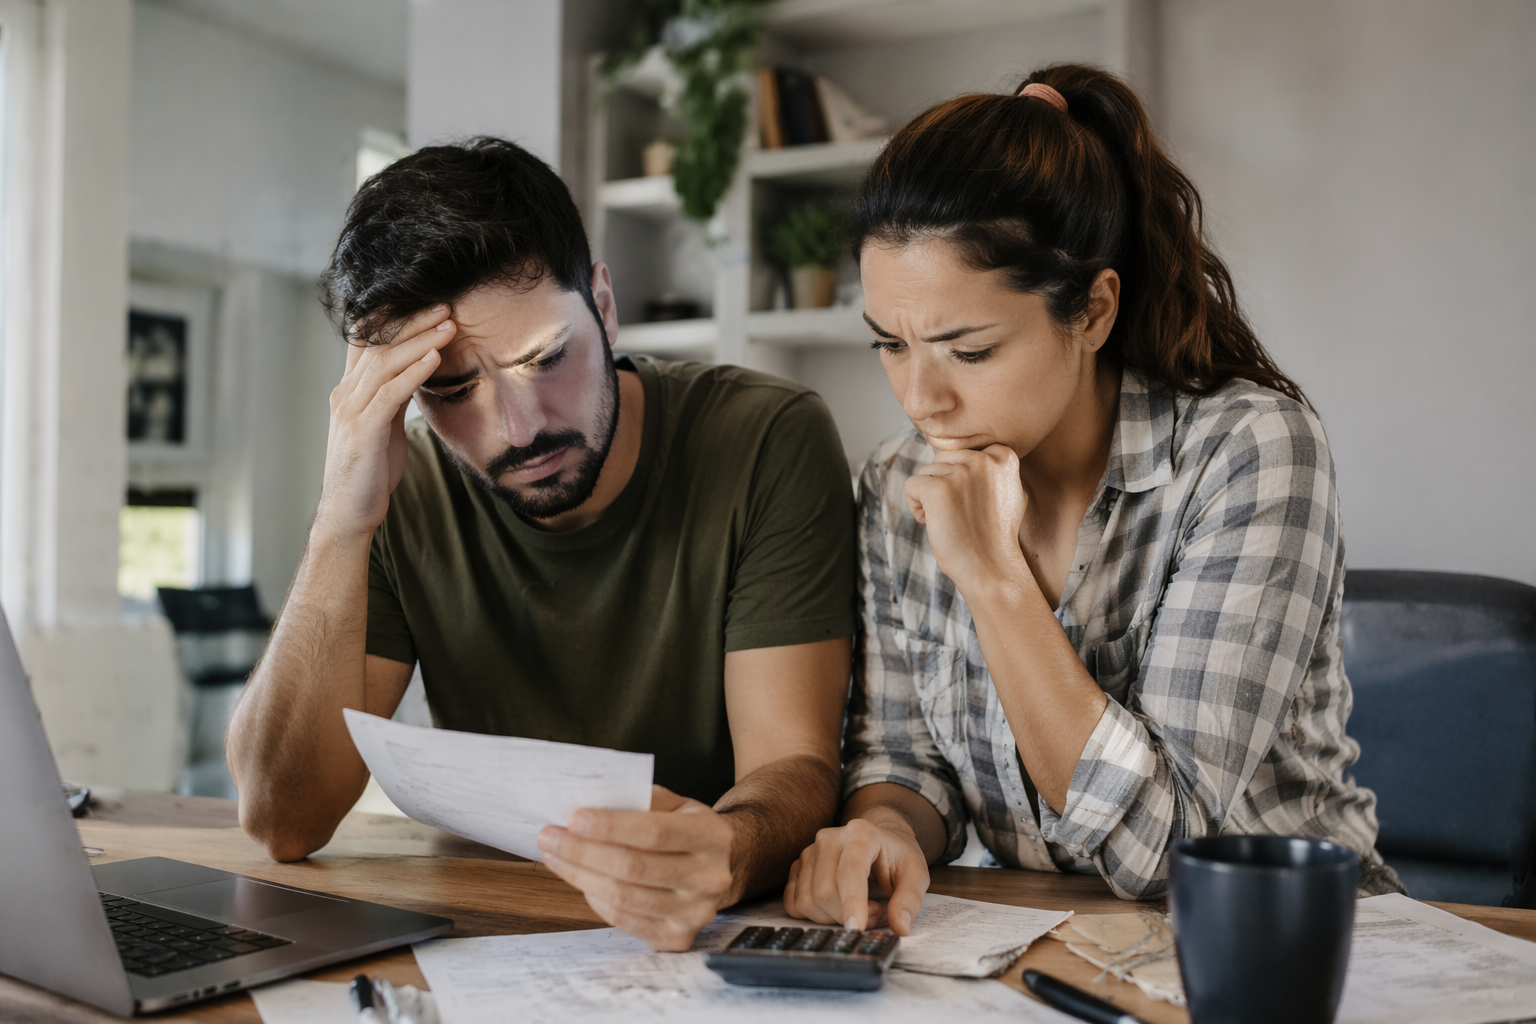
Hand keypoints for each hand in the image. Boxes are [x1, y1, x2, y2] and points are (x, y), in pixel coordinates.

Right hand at [312, 306, 456, 542]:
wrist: (349, 512)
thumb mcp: (384, 423)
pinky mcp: (363, 431)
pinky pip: (390, 394)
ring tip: (448, 325)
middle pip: (378, 344)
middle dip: (413, 321)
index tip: (425, 301)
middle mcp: (345, 393)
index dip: (393, 316)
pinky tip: (435, 359)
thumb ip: (395, 395)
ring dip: (420, 341)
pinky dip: (414, 373)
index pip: (366, 341)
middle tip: (445, 305)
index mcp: (349, 389)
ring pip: (385, 363)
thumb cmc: (370, 469)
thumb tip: (418, 369)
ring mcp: (351, 411)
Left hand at [537, 785, 736, 951]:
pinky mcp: (677, 938)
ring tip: (554, 855)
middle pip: (633, 868)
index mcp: (712, 836)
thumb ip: (641, 801)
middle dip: (582, 851)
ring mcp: (695, 913)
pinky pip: (623, 920)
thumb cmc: (686, 830)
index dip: (611, 827)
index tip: (573, 819)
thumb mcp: (676, 804)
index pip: (655, 832)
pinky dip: (594, 898)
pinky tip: (579, 878)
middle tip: (549, 836)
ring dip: (579, 875)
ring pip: (623, 897)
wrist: (719, 868)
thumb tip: (589, 803)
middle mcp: (709, 878)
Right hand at [782, 814, 928, 935]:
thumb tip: (900, 926)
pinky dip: (814, 915)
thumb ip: (909, 900)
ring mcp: (809, 852)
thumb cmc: (897, 856)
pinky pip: (794, 904)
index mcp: (861, 834)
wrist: (879, 839)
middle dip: (848, 915)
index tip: (854, 929)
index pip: (849, 871)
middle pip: (825, 891)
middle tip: (876, 912)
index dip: (850, 903)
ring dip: (833, 917)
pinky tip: (836, 907)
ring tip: (859, 908)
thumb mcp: (916, 874)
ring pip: (807, 901)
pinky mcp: (798, 867)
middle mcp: (828, 838)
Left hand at [903, 444, 1028, 594]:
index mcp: (1004, 456)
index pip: (963, 453)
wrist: (992, 569)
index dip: (961, 481)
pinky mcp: (937, 489)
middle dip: (944, 486)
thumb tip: (977, 456)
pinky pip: (910, 486)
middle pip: (942, 460)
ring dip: (930, 498)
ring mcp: (960, 473)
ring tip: (950, 521)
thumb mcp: (1011, 493)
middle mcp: (983, 460)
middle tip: (960, 515)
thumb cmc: (997, 537)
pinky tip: (934, 524)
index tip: (974, 505)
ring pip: (926, 473)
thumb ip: (995, 471)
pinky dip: (916, 507)